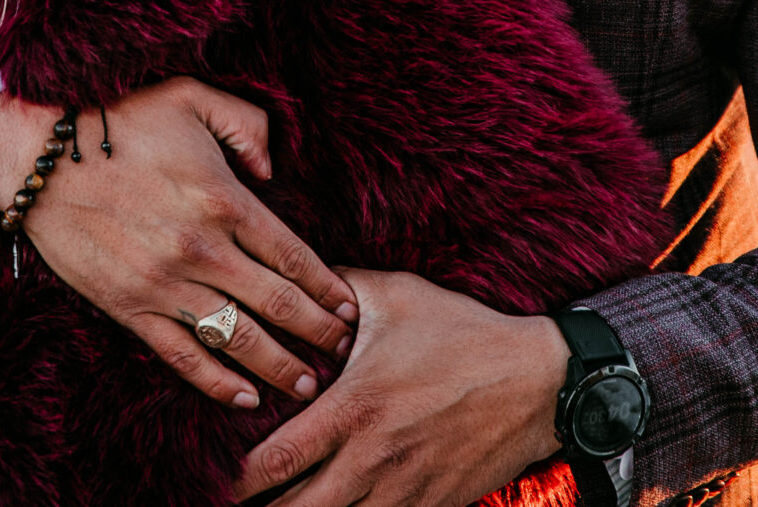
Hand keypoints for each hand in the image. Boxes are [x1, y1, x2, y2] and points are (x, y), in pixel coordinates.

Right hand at [0, 77, 357, 409]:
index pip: (293, 256)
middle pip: (277, 305)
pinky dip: (217, 383)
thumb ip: (247, 126)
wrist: (39, 159)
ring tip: (307, 385)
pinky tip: (245, 398)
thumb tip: (274, 172)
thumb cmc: (119, 120)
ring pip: (238, 339)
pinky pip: (182, 356)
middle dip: (317, 333)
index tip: (352, 308)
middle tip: (343, 352)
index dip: (328, 286)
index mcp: (224, 199)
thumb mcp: (192, 97)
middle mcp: (202, 249)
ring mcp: (165, 284)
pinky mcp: (130, 308)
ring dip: (279, 366)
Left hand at [233, 269, 567, 505]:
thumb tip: (292, 274)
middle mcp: (372, 460)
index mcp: (353, 409)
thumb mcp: (394, 296)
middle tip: (235, 501)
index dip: (238, 479)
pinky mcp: (432, 506)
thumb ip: (336, 287)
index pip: (275, 461)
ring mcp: (404, 490)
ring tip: (284, 506)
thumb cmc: (462, 333)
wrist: (538, 381)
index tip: (220, 477)